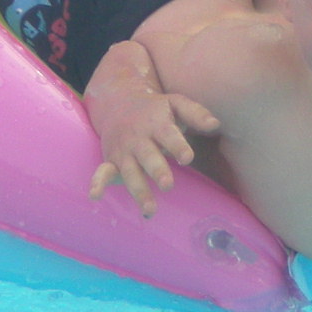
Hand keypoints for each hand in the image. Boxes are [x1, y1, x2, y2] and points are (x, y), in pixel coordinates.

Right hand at [82, 43, 220, 216]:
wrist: (119, 101)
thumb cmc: (155, 108)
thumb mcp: (175, 103)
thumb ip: (195, 113)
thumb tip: (215, 124)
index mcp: (157, 123)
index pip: (168, 135)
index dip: (177, 146)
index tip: (187, 158)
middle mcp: (139, 138)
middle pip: (148, 156)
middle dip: (156, 170)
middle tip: (167, 185)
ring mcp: (124, 151)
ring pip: (130, 172)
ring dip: (138, 190)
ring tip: (150, 210)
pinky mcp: (111, 160)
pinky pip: (102, 172)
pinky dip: (97, 183)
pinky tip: (95, 196)